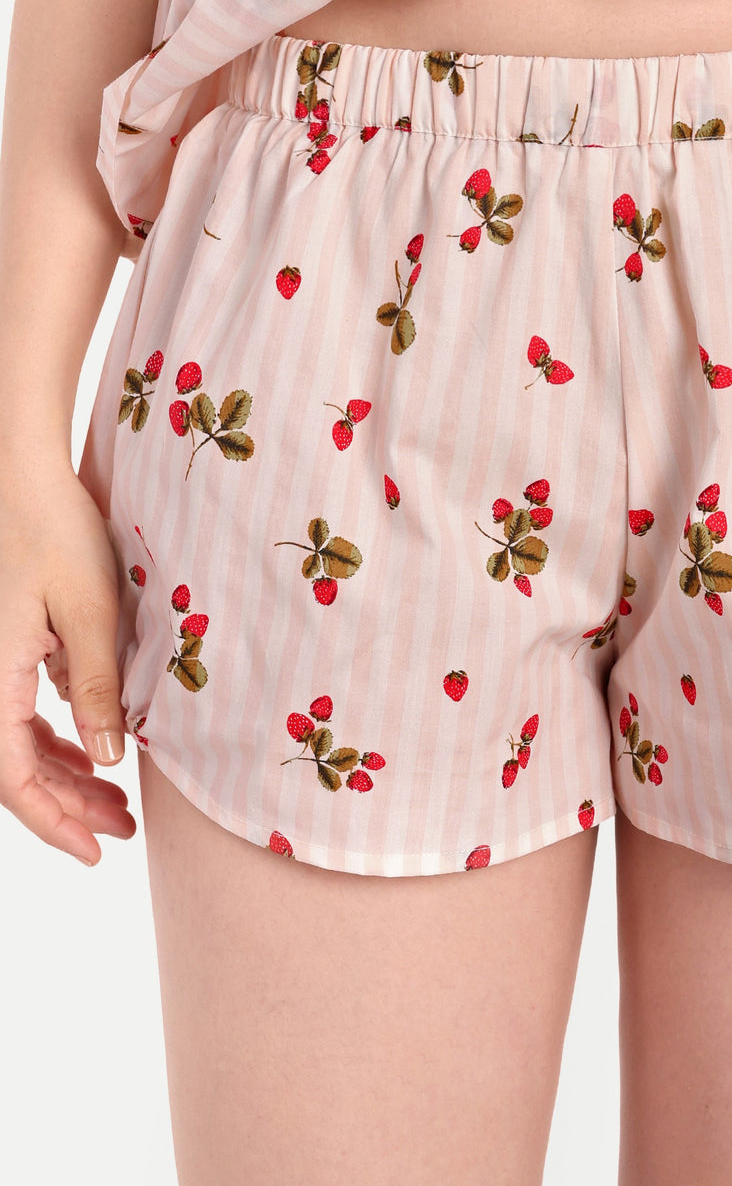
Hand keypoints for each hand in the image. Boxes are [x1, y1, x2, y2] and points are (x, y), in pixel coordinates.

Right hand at [0, 464, 136, 864]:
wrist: (25, 478)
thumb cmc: (55, 531)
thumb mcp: (90, 610)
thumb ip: (96, 685)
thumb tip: (109, 757)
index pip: (11, 776)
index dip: (52, 821)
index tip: (95, 850)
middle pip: (16, 769)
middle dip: (68, 806)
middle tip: (122, 831)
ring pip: (20, 744)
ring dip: (67, 776)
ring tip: (118, 803)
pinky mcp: (9, 648)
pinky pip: (25, 712)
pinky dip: (59, 739)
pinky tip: (95, 748)